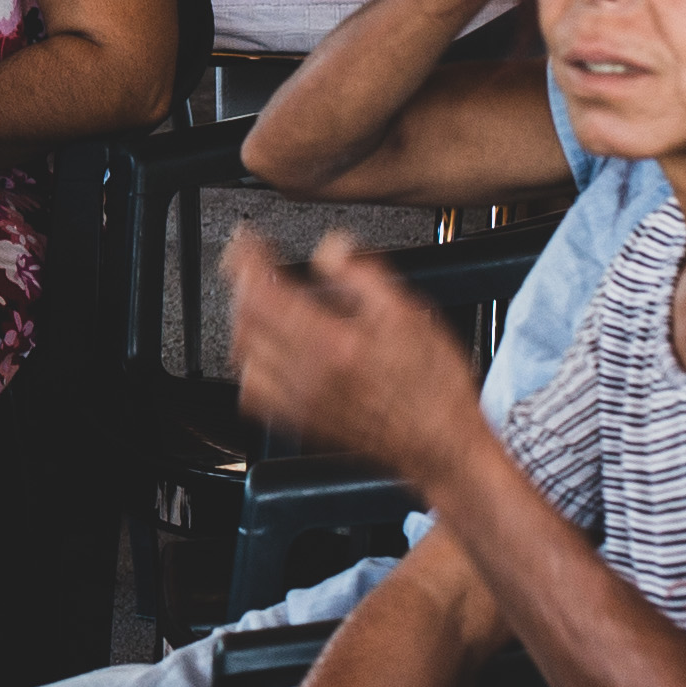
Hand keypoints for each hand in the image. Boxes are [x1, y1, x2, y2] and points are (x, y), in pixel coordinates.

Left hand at [227, 232, 488, 480]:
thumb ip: (363, 274)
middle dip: (242, 285)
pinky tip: (263, 354)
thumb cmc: (434, 388)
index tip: (247, 240)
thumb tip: (331, 248)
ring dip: (242, 323)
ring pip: (243, 356)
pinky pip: (254, 394)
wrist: (442, 445)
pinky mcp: (302, 422)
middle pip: (245, 321)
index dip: (246, 258)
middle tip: (254, 266)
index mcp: (330, 343)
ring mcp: (300, 402)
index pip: (262, 291)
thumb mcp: (410, 313)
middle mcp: (306, 374)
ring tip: (258, 303)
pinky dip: (249, 366)